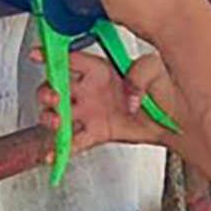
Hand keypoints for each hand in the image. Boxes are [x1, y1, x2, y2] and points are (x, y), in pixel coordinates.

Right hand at [35, 51, 183, 147]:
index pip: (70, 60)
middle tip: (54, 97)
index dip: (50, 56)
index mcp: (100, 69)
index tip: (36, 55)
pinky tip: (53, 154)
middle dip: (47, 92)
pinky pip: (73, 142)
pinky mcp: (96, 133)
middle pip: (55, 88)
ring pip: (58, 114)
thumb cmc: (164, 89)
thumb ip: (140, 71)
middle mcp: (90, 90)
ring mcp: (90, 112)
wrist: (173, 119)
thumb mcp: (155, 68)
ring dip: (50, 118)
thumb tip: (127, 93)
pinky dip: (61, 149)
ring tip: (58, 122)